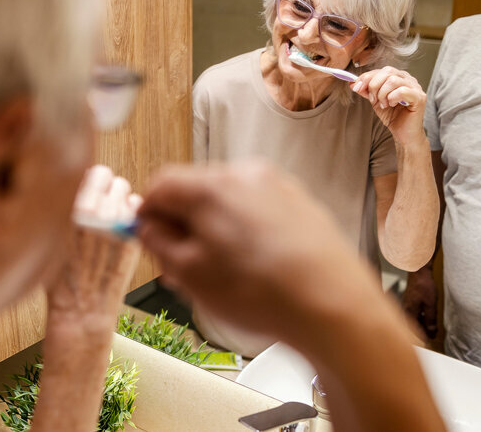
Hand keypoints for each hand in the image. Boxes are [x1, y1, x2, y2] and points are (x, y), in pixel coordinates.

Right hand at [46, 165, 140, 334]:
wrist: (81, 306)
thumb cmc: (62, 273)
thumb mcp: (49, 234)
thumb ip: (63, 204)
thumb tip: (80, 180)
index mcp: (65, 206)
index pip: (87, 172)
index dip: (88, 183)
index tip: (87, 195)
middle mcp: (89, 208)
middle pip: (106, 175)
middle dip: (104, 186)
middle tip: (100, 205)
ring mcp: (112, 219)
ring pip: (123, 188)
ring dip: (117, 197)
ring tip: (111, 217)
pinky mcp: (131, 232)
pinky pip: (137, 207)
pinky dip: (133, 212)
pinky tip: (122, 228)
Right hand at [136, 160, 381, 346]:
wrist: (333, 305)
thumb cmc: (264, 293)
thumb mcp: (190, 275)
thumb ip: (158, 243)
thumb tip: (148, 227)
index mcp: (211, 186)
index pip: (160, 184)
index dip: (147, 214)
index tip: (147, 238)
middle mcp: (245, 175)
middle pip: (195, 190)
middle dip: (183, 225)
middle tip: (182, 267)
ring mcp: (277, 187)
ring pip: (228, 202)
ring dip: (215, 231)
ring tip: (222, 276)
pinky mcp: (301, 204)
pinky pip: (258, 211)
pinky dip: (247, 233)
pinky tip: (253, 270)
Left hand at [351, 66, 427, 146]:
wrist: (403, 134)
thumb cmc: (393, 117)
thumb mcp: (375, 101)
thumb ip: (366, 90)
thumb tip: (353, 82)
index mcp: (399, 77)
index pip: (381, 70)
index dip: (367, 77)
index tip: (356, 87)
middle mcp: (408, 79)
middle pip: (387, 72)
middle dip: (373, 85)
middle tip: (373, 100)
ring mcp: (415, 87)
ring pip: (393, 80)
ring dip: (382, 94)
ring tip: (383, 104)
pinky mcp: (419, 97)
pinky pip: (402, 91)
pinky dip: (392, 98)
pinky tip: (392, 105)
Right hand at [401, 266, 437, 341]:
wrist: (419, 271)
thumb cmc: (423, 285)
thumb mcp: (430, 304)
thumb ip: (430, 319)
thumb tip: (431, 332)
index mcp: (409, 313)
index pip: (414, 331)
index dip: (423, 337)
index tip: (431, 341)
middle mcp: (405, 310)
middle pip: (413, 327)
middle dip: (422, 332)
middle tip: (432, 336)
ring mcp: (406, 306)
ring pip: (413, 321)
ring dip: (421, 325)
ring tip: (432, 328)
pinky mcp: (409, 302)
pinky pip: (413, 314)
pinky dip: (420, 318)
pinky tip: (426, 318)